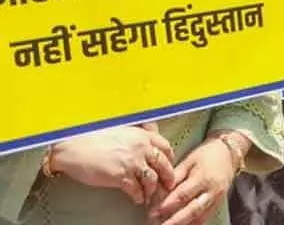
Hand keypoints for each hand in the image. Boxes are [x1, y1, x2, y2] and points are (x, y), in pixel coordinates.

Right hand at [46, 126, 175, 205]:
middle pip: (164, 165)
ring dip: (152, 190)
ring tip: (149, 195)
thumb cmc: (90, 136)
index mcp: (141, 135)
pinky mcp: (121, 176)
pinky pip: (136, 190)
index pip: (166, 147)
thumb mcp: (120, 128)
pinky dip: (139, 196)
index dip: (169, 159)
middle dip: (168, 177)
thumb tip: (149, 135)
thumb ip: (137, 132)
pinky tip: (137, 199)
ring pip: (152, 179)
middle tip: (168, 186)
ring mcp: (132, 162)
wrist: (70, 146)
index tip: (169, 166)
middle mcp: (141, 147)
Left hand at [147, 137, 239, 224]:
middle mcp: (213, 191)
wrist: (228, 155)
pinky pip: (204, 219)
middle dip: (174, 220)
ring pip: (199, 218)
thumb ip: (175, 176)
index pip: (183, 194)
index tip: (153, 211)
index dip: (168, 204)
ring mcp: (216, 200)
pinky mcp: (217, 205)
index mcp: (204, 177)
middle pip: (193, 210)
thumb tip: (159, 191)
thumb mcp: (189, 161)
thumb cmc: (206, 156)